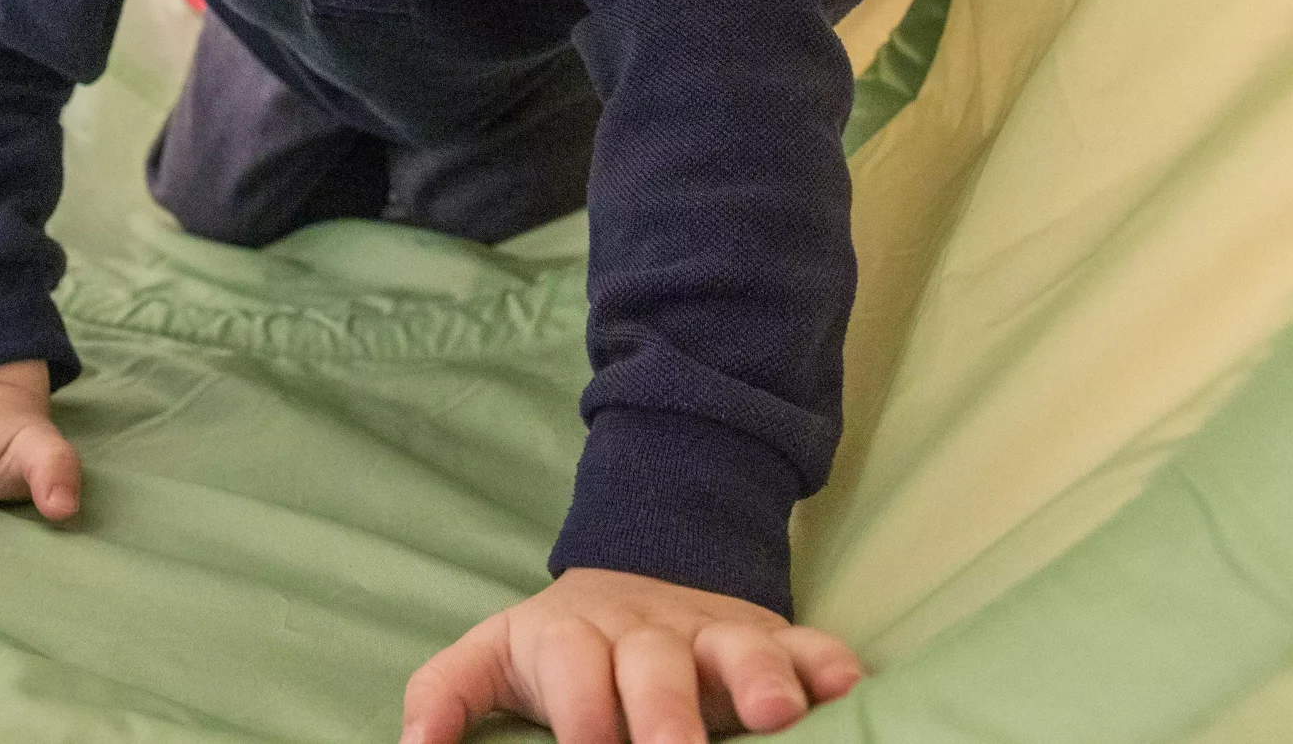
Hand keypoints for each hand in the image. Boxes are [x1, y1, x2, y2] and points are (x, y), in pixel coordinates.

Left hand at [401, 567, 864, 742]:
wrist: (633, 576)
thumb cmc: (559, 648)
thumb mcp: (492, 656)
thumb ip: (445, 695)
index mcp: (573, 639)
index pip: (572, 675)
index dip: (581, 717)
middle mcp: (645, 634)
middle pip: (654, 666)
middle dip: (667, 714)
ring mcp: (711, 634)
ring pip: (737, 648)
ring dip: (759, 679)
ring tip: (775, 717)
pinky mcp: (768, 637)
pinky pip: (807, 642)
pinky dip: (828, 662)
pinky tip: (848, 687)